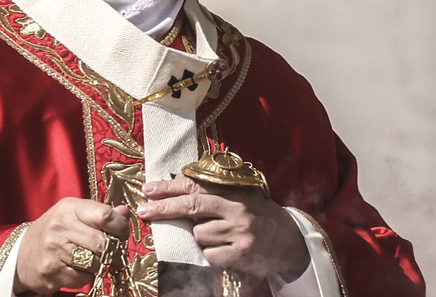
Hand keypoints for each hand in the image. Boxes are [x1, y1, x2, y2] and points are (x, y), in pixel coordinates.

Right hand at [14, 198, 130, 294]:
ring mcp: (54, 250)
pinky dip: (85, 276)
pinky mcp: (51, 272)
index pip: (106, 215)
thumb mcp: (74, 214)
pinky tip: (77, 269)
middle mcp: (60, 226)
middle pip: (102, 243)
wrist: (22, 253)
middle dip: (114, 252)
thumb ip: (100, 214)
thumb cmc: (55, 231)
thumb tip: (125, 212)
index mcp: (69, 207)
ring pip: (95, 263)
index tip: (122, 235)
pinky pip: (83, 278)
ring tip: (92, 260)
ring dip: (99, 265)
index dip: (121, 228)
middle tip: (114, 254)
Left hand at [136, 175, 308, 278]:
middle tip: (143, 210)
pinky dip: (211, 254)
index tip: (148, 188)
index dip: (169, 187)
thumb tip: (177, 182)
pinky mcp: (240, 254)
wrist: (292, 243)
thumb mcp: (242, 196)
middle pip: (191, 205)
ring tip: (219, 236)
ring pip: (198, 234)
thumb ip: (215, 190)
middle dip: (163, 208)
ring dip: (200, 237)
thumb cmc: (260, 217)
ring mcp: (238, 232)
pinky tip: (225, 250)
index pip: (196, 185)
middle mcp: (236, 209)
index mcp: (234, 191)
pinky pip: (208, 254)